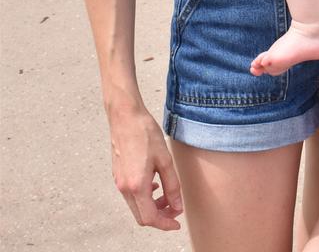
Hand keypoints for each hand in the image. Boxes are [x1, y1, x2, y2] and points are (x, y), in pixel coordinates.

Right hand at [108, 104, 183, 230]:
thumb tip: (177, 206)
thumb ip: (172, 185)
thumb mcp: (165, 160)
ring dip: (152, 206)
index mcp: (136, 186)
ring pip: (136, 206)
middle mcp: (125, 188)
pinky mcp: (118, 175)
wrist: (125, 117)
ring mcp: (119, 182)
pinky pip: (131, 195)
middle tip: (174, 210)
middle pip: (141, 216)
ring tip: (168, 196)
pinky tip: (155, 184)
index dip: (165, 224)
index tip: (176, 223)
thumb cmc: (145, 133)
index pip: (150, 218)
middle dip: (160, 216)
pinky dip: (144, 197)